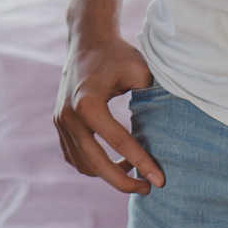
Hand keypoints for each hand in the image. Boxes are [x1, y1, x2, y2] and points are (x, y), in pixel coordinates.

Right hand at [55, 29, 164, 192]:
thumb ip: (152, 101)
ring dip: (108, 174)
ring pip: (84, 164)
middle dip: (123, 181)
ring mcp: (60, 121)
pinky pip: (75, 157)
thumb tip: (168, 134)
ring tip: (134, 171)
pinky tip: (116, 162)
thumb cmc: (117, 54)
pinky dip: (94, 166)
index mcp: (87, 103)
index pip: (119, 143)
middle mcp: (68, 115)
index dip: (142, 163)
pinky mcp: (59, 124)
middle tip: (147, 189)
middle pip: (96, 163)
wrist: (88, 39)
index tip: (161, 180)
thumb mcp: (140, 72)